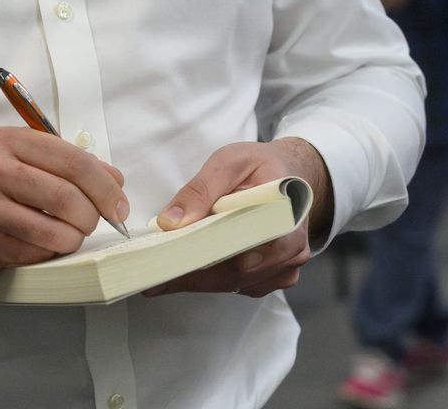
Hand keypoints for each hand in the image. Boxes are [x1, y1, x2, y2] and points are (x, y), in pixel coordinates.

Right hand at [0, 127, 127, 280]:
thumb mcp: (14, 156)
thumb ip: (64, 163)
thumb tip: (113, 180)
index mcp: (7, 142)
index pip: (73, 161)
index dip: (105, 187)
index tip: (119, 204)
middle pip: (67, 197)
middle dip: (93, 216)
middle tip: (95, 223)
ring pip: (55, 232)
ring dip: (74, 239)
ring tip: (70, 235)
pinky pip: (35, 254)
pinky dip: (50, 253)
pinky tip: (45, 245)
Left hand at [143, 139, 332, 297]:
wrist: (288, 175)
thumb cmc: (261, 167)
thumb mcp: (229, 162)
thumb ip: (201, 189)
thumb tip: (171, 222)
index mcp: (287, 214)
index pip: (249, 244)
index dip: (212, 256)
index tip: (176, 262)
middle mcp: (292, 248)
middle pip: (238, 272)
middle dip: (194, 273)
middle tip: (155, 275)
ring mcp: (284, 266)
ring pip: (235, 282)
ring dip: (198, 279)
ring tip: (162, 273)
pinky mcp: (272, 276)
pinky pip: (238, 285)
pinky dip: (209, 280)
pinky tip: (185, 273)